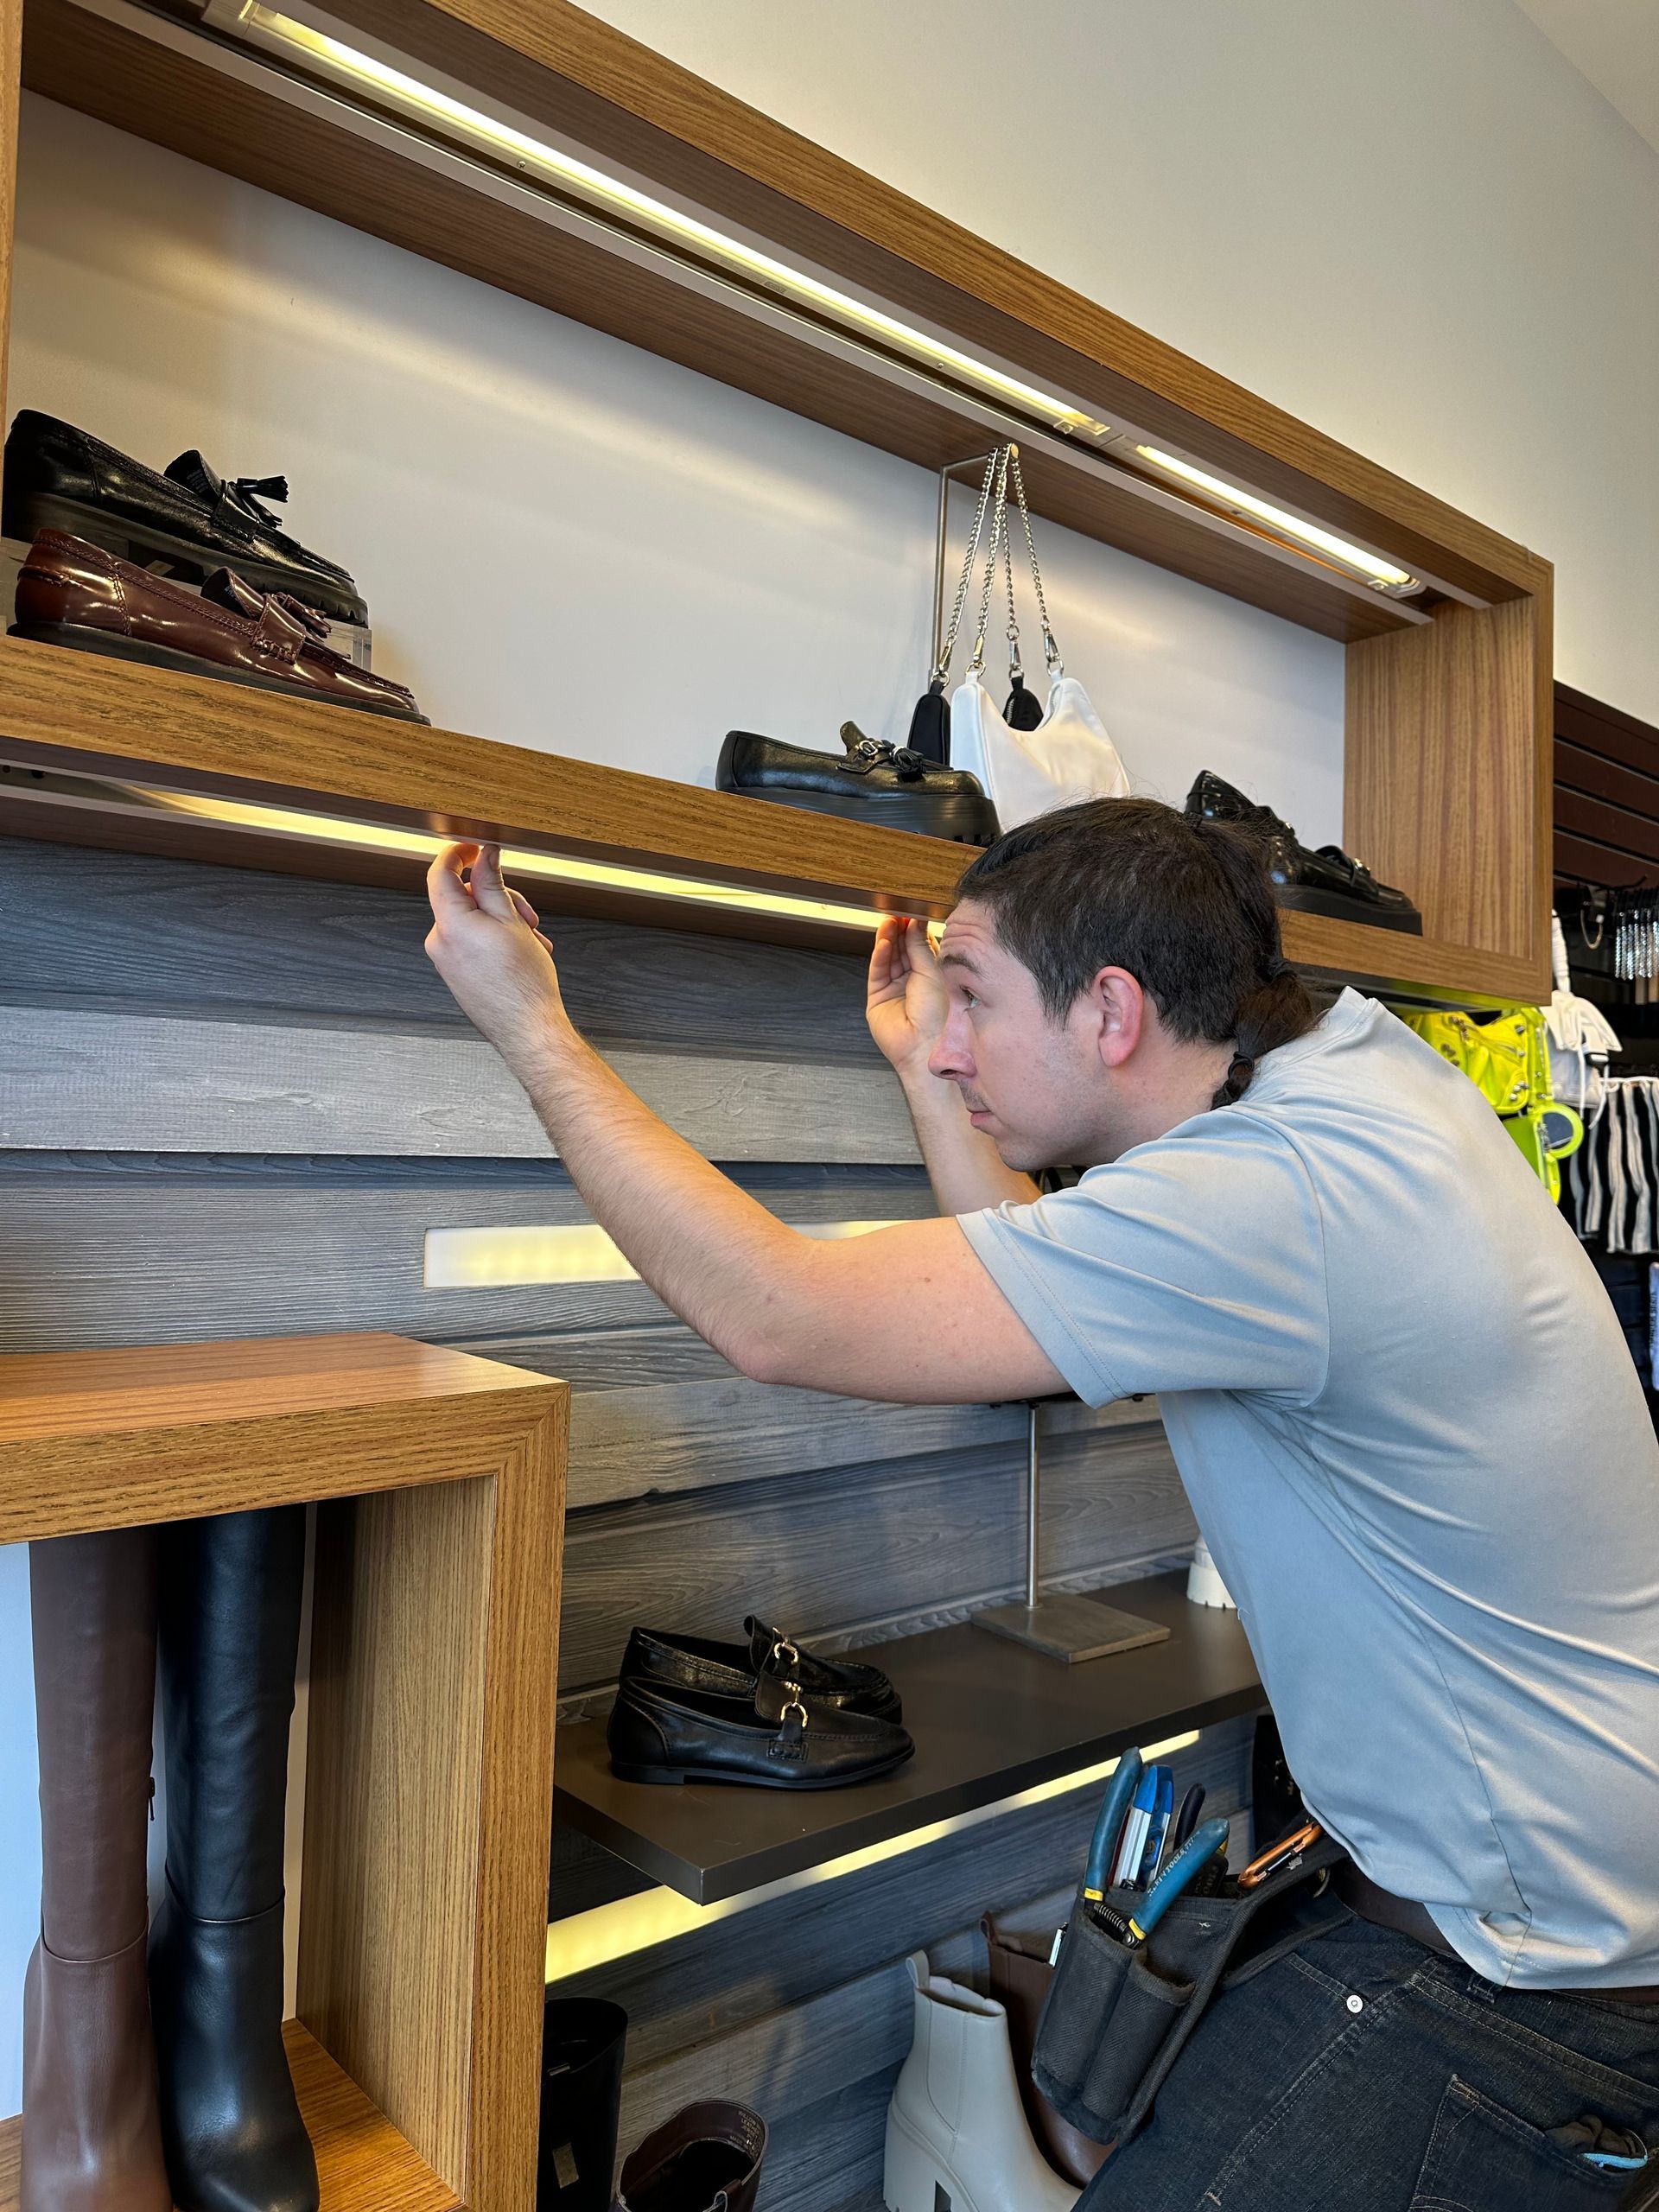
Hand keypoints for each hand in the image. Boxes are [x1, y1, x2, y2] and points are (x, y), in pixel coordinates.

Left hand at [425, 842, 569, 1066]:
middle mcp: (440, 942)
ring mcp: (446, 961)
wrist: (528, 1031)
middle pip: (463, 897)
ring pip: (472, 920)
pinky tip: (521, 952)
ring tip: (530, 940)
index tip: (475, 847)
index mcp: (450, 925)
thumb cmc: (523, 985)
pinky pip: (472, 941)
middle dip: (498, 898)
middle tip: (527, 914)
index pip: (440, 873)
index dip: (458, 853)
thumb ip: (493, 883)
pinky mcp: (456, 974)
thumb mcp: (512, 921)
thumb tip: (485, 856)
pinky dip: (496, 938)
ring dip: (503, 921)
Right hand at [867, 916, 947, 1080]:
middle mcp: (913, 982)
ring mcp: (895, 990)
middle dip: (900, 932)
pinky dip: (880, 956)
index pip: (921, 947)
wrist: (925, 1045)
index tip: (912, 914)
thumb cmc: (939, 1015)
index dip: (916, 931)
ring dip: (888, 940)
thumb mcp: (933, 973)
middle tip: (897, 914)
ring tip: (888, 923)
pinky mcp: (878, 998)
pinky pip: (878, 972)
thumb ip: (920, 947)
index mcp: (932, 977)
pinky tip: (884, 943)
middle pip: (903, 951)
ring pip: (889, 959)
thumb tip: (915, 923)